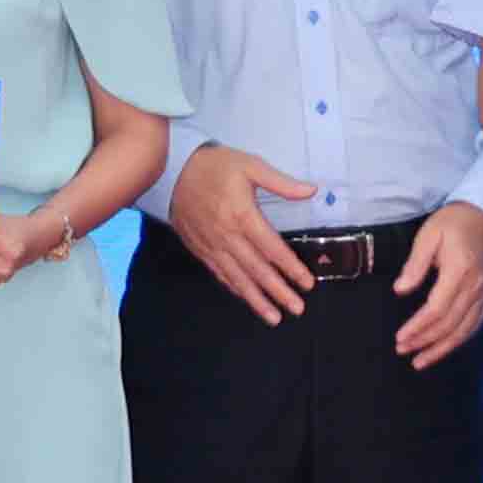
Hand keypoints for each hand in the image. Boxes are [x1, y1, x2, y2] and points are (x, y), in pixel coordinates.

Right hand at [167, 144, 318, 322]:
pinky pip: (220, 273)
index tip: (307, 283)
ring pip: (237, 278)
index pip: (272, 249)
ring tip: (274, 317)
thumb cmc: (214, 166)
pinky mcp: (200, 249)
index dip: (291, 268)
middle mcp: (227, 236)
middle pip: (257, 270)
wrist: (171, 171)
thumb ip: (281, 182)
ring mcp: (212, 245)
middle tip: (297, 309)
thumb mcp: (250, 165)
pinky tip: (247, 298)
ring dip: (257, 299)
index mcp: (242, 216)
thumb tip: (311, 190)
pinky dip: (235, 288)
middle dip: (278, 292)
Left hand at [392, 200, 482, 367]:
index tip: (400, 338)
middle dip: (425, 341)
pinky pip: (474, 325)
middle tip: (403, 351)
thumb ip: (415, 264)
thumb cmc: (454, 223)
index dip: (418, 327)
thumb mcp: (429, 235)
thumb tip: (400, 290)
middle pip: (450, 324)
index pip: (437, 308)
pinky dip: (458, 341)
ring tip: (420, 361)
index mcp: (460, 270)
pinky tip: (443, 349)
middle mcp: (475, 287)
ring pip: (464, 331)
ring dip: (441, 349)